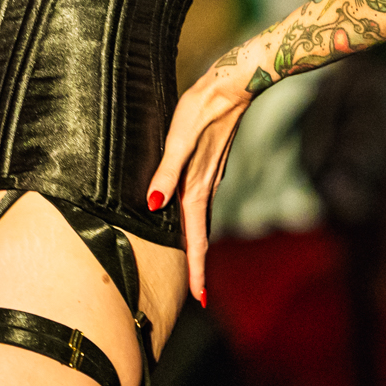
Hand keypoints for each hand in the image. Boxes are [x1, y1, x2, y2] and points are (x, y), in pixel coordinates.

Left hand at [144, 70, 254, 305]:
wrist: (232, 88)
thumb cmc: (202, 109)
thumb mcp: (178, 139)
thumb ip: (165, 172)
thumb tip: (152, 204)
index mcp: (197, 186)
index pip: (195, 237)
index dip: (196, 268)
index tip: (198, 297)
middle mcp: (206, 186)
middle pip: (200, 235)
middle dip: (198, 264)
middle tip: (197, 293)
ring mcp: (210, 176)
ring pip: (202, 219)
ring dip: (197, 243)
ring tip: (193, 264)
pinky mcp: (210, 165)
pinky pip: (202, 202)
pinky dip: (198, 220)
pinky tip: (191, 217)